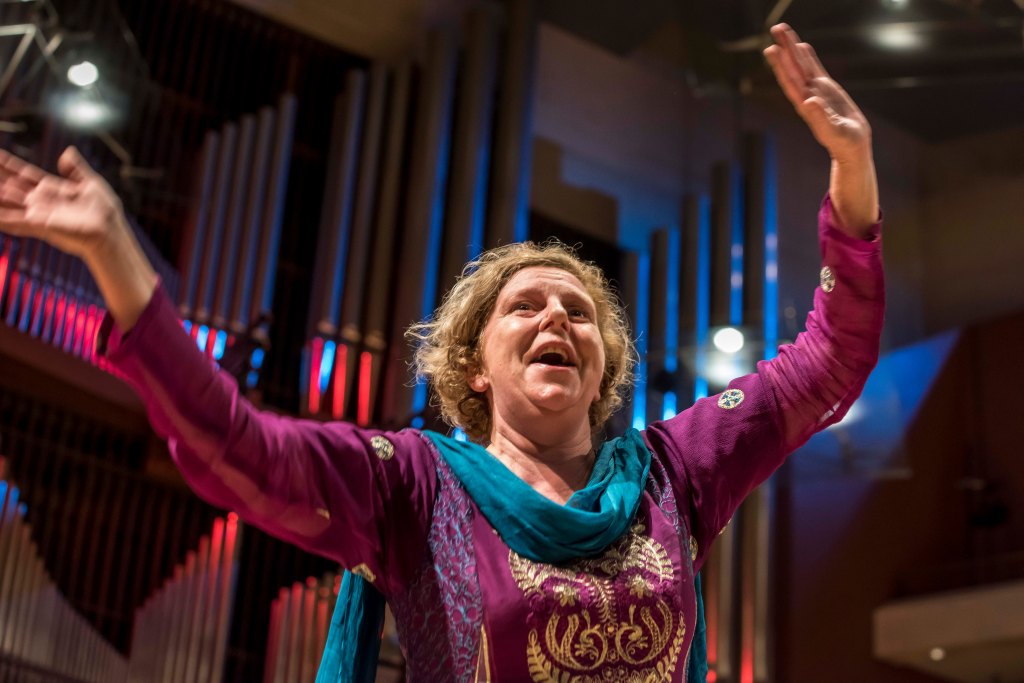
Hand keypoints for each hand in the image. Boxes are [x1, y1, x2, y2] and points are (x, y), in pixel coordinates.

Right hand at [0, 147, 156, 328]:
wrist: (109, 230)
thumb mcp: (91, 182)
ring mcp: (39, 213)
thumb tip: (67, 151)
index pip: (25, 174)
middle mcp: (42, 200)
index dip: (10, 165)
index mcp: (52, 188)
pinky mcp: (41, 225)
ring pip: (10, 203)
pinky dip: (4, 219)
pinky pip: (16, 221)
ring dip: (0, 198)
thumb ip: (76, 168)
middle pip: (13, 186)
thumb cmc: (104, 210)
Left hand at [764, 24, 878, 234]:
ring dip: (792, 49)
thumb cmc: (843, 143)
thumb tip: (809, 101)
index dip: (780, 65)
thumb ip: (820, 118)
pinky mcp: (827, 90)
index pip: (790, 81)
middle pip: (793, 67)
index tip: (771, 49)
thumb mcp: (833, 132)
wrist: (852, 146)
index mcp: (807, 105)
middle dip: (784, 48)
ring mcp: (817, 91)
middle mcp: (808, 95)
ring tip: (782, 31)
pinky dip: (808, 57)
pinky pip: (815, 69)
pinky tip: (802, 46)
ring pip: (802, 65)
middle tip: (775, 28)